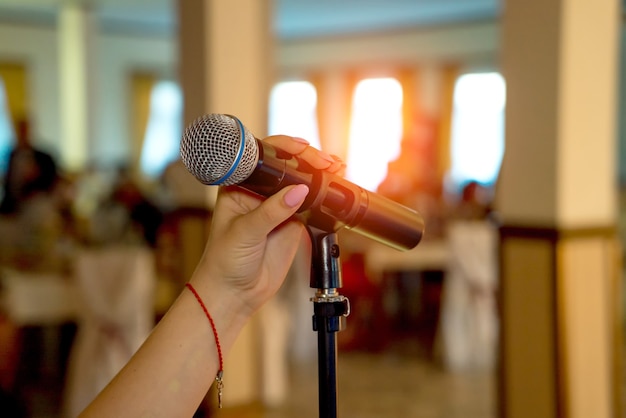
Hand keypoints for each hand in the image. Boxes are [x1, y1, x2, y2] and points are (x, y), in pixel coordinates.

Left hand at [189, 135, 343, 316]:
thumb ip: (271, 211)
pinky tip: (335, 187)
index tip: (302, 147)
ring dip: (320, 174)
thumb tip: (300, 191)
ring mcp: (278, 206)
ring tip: (336, 168)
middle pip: (288, 165)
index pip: (264, 157)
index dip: (285, 148)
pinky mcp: (294, 222)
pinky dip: (325, 195)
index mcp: (240, 185)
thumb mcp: (245, 233)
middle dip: (308, 159)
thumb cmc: (225, 261)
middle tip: (326, 162)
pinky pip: (313, 203)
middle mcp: (260, 191)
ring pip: (303, 182)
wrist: (235, 292)